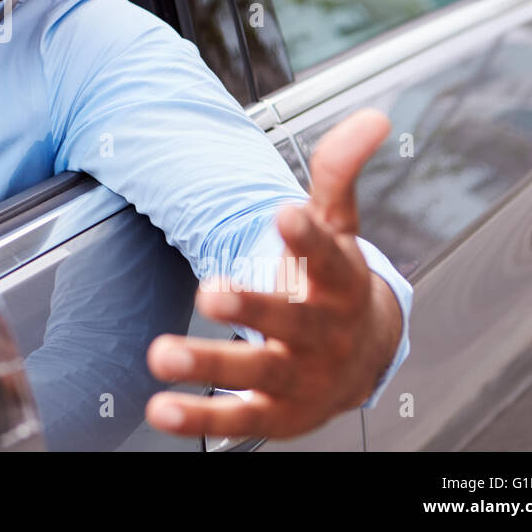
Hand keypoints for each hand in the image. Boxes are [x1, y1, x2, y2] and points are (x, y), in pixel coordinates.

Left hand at [144, 108, 402, 440]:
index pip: (329, 258)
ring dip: (209, 363)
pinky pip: (236, 415)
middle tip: (211, 291)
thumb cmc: (337, 287)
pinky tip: (161, 407)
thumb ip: (338, 172)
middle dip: (253, 308)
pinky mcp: (275, 412)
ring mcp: (300, 376)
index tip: (285, 214)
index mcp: (340, 283)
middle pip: (290, 322)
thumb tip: (370, 116)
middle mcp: (322, 333)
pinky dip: (199, 413)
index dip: (308, 238)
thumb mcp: (339, 226)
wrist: (364, 363)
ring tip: (162, 354)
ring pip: (257, 371)